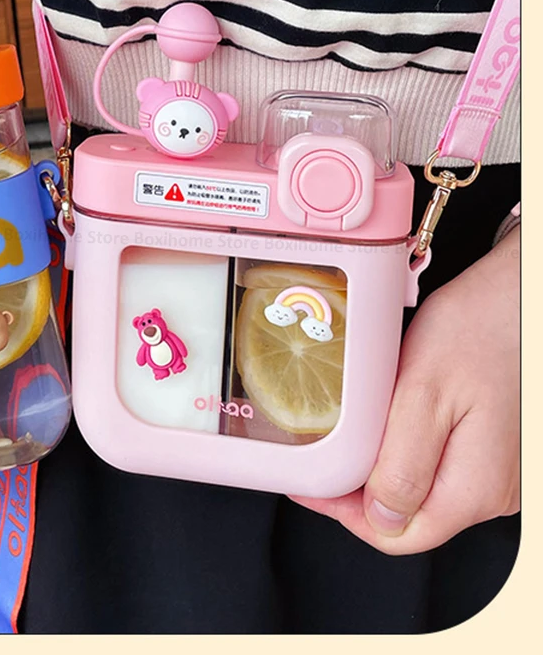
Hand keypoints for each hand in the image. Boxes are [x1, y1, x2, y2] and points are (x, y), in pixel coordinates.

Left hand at [289, 225, 518, 554]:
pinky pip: (443, 466)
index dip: (346, 513)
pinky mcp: (495, 448)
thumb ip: (402, 465)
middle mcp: (494, 492)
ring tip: (354, 435)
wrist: (517, 294)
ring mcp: (498, 471)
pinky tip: (390, 421)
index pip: (397, 535)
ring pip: (425, 492)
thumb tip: (380, 517)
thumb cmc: (479, 328)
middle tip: (324, 458)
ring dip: (384, 471)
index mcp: (474, 488)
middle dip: (360, 493)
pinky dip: (408, 451)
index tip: (312, 486)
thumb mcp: (423, 394)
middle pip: (411, 518)